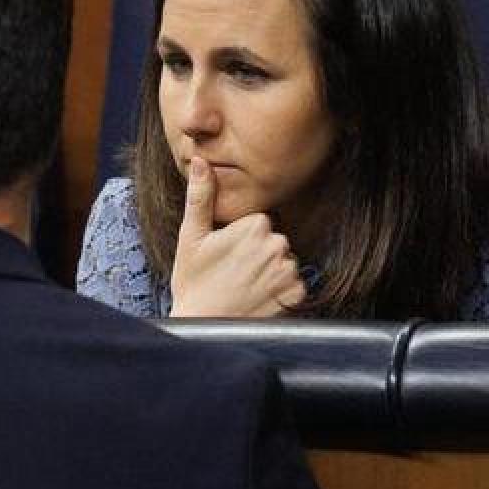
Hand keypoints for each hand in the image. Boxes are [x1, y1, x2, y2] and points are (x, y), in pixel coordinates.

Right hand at [169, 157, 306, 317]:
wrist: (203, 327)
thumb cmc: (193, 282)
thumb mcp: (191, 236)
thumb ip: (200, 196)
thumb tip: (201, 161)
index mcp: (255, 225)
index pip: (259, 223)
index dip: (241, 238)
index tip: (225, 254)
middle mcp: (278, 245)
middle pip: (274, 241)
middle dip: (257, 254)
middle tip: (232, 272)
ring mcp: (289, 271)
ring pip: (284, 262)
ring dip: (269, 272)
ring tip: (244, 287)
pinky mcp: (297, 294)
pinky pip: (294, 284)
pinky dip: (280, 292)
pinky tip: (258, 298)